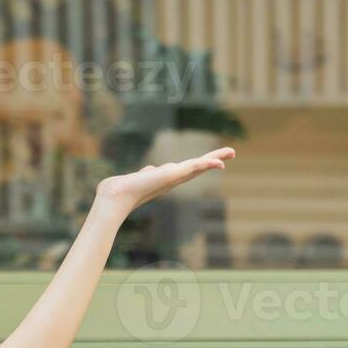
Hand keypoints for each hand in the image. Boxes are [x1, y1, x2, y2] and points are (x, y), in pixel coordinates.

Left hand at [94, 147, 235, 215]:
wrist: (116, 195)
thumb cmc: (123, 188)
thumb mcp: (139, 177)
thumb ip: (147, 173)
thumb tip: (147, 172)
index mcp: (167, 178)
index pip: (189, 168)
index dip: (203, 164)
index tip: (214, 160)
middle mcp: (173, 179)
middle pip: (199, 167)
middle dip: (214, 159)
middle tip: (231, 153)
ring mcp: (174, 177)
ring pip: (199, 165)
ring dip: (216, 158)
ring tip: (231, 152)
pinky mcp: (173, 175)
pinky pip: (194, 167)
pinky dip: (207, 164)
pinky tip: (220, 163)